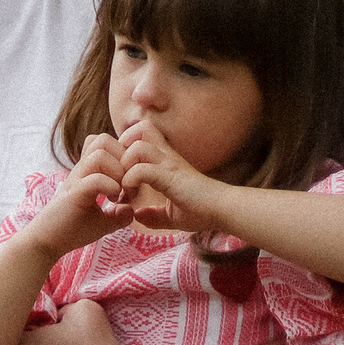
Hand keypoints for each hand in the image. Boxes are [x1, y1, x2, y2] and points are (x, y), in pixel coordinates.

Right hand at [23, 134, 129, 255]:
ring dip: (117, 172)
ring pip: (100, 154)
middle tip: (126, 183)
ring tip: (118, 192)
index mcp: (87, 172)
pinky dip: (110, 187)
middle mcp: (80, 171)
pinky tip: (112, 201)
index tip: (128, 181)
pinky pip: (95, 178)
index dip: (121, 155)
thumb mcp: (101, 222)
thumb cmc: (70, 230)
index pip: (104, 142)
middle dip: (122, 159)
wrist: (45, 242)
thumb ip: (118, 215)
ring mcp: (76, 180)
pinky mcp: (74, 194)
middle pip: (103, 139)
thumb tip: (132, 210)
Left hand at [110, 120, 230, 234]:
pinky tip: (131, 194)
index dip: (125, 148)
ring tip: (124, 187)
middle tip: (118, 174)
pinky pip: (143, 168)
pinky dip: (130, 179)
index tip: (120, 173)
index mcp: (167, 161)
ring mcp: (170, 164)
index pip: (142, 134)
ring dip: (124, 165)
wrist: (225, 211)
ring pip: (137, 146)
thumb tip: (137, 216)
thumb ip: (154, 216)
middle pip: (140, 129)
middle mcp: (167, 157)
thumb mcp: (173, 216)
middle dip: (121, 148)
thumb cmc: (203, 212)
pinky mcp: (171, 176)